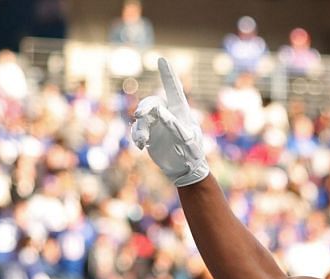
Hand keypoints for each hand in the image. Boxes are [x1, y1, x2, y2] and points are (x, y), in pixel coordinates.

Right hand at [130, 58, 209, 186]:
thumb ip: (175, 125)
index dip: (167, 75)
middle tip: (140, 115)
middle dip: (145, 107)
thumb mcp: (187, 141)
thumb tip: (160, 112)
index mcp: (181, 111)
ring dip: (140, 128)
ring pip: (142, 118)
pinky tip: (140, 146)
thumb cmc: (192, 153)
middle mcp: (167, 113)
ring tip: (142, 142)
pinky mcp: (149, 133)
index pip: (173, 89)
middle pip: (152, 103)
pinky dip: (137, 136)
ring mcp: (157, 123)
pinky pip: (138, 130)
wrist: (185, 169)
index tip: (162, 59)